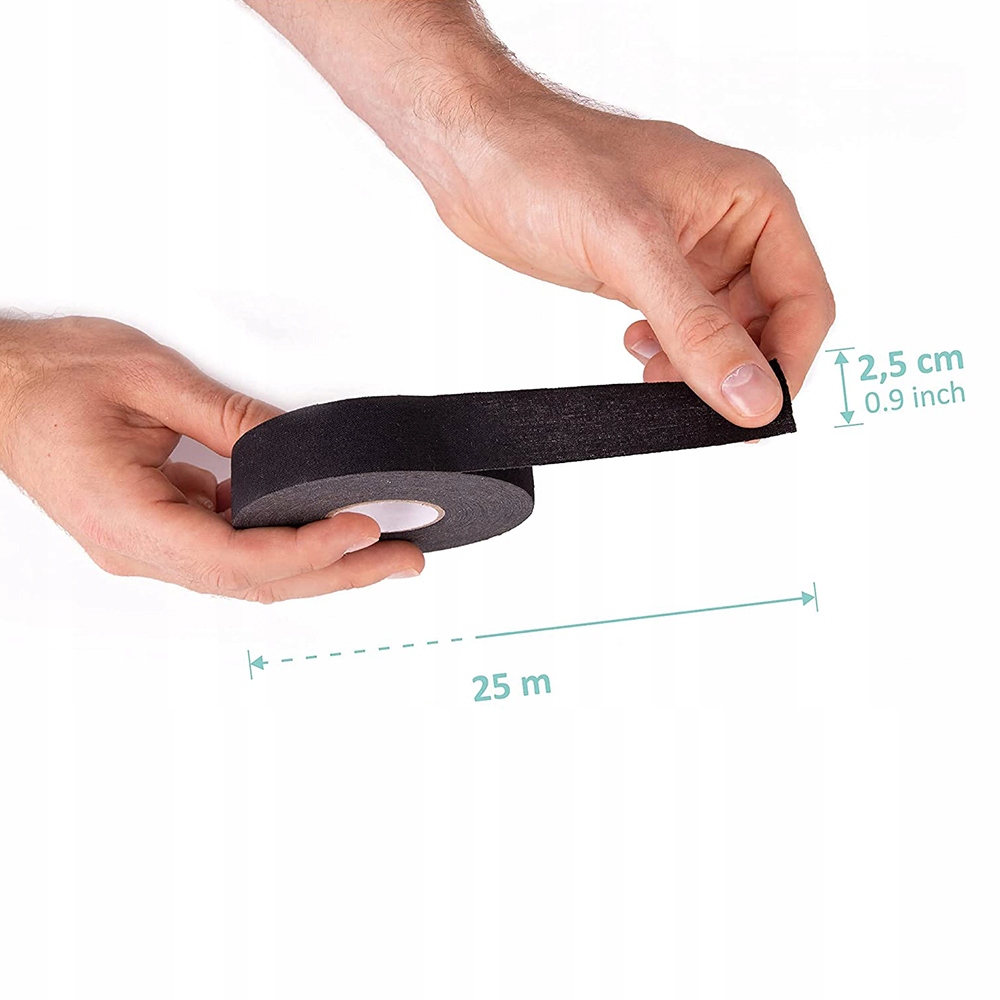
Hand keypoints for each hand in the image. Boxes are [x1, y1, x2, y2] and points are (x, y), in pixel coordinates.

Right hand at [0, 316, 423, 599]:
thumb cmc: (50, 377)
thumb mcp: (149, 380)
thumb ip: (230, 419)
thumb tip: (298, 448)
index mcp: (126, 518)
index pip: (235, 559)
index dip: (307, 551)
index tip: (363, 530)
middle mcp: (138, 547)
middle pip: (254, 581)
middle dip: (338, 572)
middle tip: (404, 560)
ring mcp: (148, 545)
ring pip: (249, 574)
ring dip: (318, 563)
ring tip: (382, 551)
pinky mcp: (159, 530)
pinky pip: (232, 549)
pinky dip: (284, 542)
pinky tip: (326, 526)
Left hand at [243, 0, 833, 426]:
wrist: (475, 154)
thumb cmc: (547, 161)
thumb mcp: (630, 248)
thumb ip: (695, 327)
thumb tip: (749, 393)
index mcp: (752, 202)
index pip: (804, 303)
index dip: (785, 364)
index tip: (753, 413)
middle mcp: (729, 229)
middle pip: (768, 326)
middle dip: (736, 371)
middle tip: (697, 405)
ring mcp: (686, 254)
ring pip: (722, 336)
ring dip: (697, 368)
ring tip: (655, 373)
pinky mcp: (646, 274)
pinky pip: (681, 332)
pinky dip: (666, 356)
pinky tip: (634, 349)